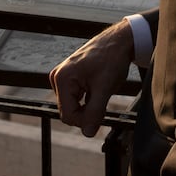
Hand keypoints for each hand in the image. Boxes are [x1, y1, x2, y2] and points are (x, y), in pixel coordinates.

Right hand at [50, 20, 134, 136]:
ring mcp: (61, 77)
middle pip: (69, 111)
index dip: (85, 120)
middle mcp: (57, 77)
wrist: (118, 41)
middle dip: (86, 112)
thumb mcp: (105, 88)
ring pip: (72, 106)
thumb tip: (88, 133)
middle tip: (104, 101)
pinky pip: (75, 98)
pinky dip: (87, 99)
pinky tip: (97, 87)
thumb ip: (95, 112)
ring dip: (88, 105)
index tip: (101, 114)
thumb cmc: (112, 59)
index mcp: (62, 79)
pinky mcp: (68, 77)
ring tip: (101, 90)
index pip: (68, 115)